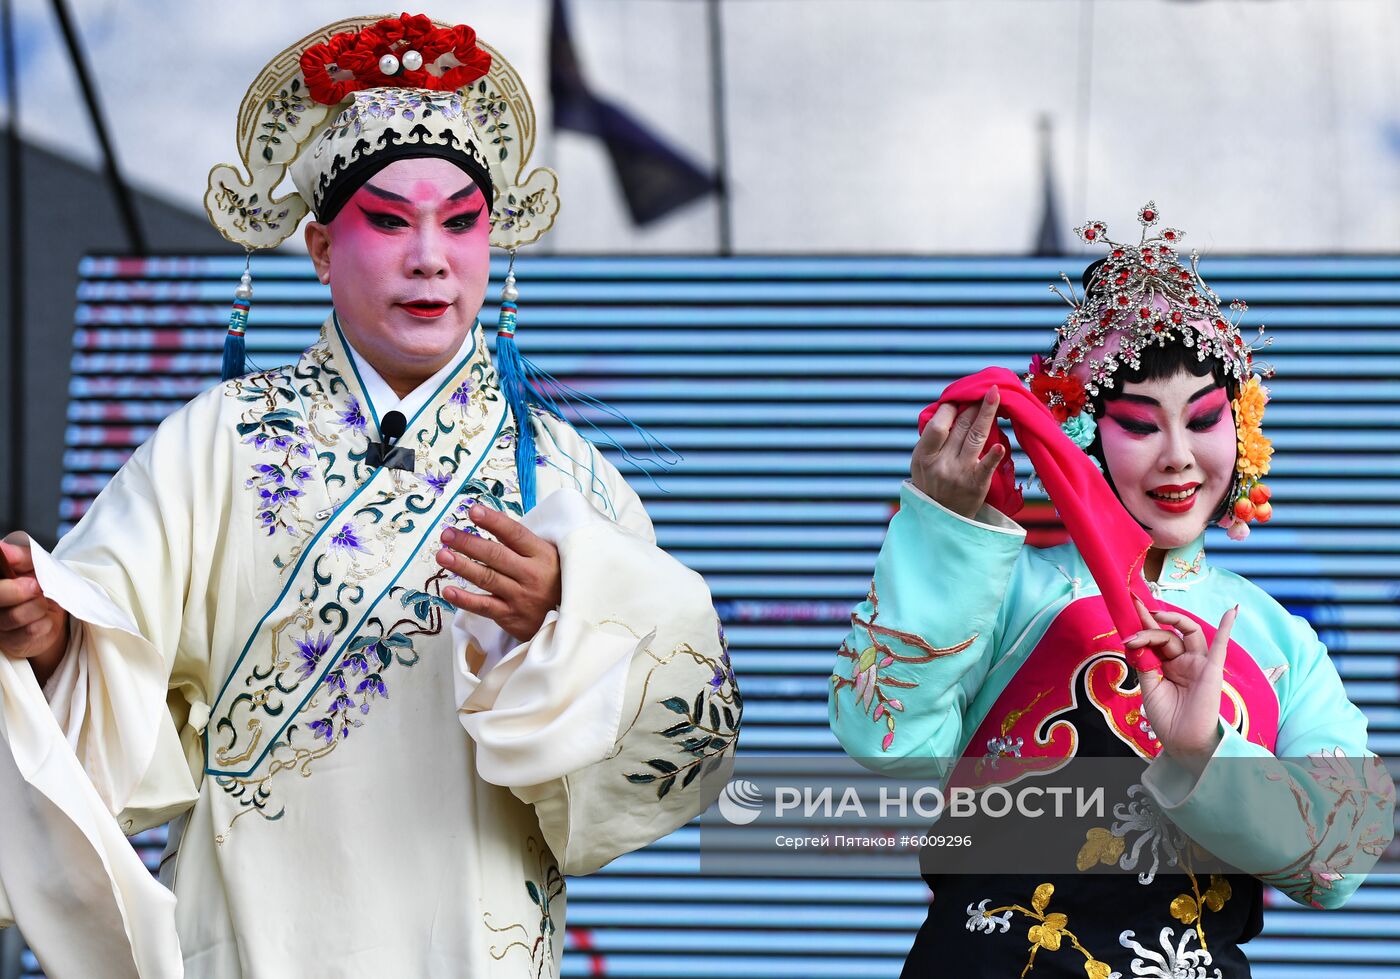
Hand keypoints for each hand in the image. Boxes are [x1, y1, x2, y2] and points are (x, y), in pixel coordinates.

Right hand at [0, 540, 69, 682]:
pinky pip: (30, 631)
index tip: (22, 575)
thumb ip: (20, 555)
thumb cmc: (41, 583)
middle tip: (35, 585)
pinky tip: (44, 618)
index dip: (5, 580)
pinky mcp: (12, 642)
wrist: (57, 611)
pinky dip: (45, 622)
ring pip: (15, 616)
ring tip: (43, 602)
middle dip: (17, 591)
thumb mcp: (35, 564)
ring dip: (37, 607)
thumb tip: (2, 548)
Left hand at [436, 505, 562, 643]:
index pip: (515, 534)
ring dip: (462, 566)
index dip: (493, 521)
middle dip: (469, 543)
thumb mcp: (549, 557)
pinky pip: (485, 606)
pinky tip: (448, 591)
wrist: (570, 619)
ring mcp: (520, 596)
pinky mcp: (511, 616)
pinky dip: (465, 599)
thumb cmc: (554, 582)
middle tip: (447, 534)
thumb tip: (492, 520)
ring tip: (443, 555)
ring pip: (487, 578)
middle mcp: (531, 574)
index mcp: (542, 554)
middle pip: (496, 555)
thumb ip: (523, 543)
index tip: (473, 511)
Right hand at [911, 387, 1004, 517]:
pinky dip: (992, 457)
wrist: (942, 520)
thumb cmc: (933, 485)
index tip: (960, 399)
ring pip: (975, 437)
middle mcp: (940, 464)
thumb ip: (933, 440)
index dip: (950, 409)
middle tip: (985, 391)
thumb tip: (952, 408)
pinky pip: (985, 467)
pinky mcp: (976, 485)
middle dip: (973, 406)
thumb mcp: (922, 464)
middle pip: (960, 427)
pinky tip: (1000, 446)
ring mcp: (958, 474)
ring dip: (987, 414)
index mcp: (923, 456)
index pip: (938, 425)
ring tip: (996, 395)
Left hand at [1126, 595, 1237, 771]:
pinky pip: (1221, 646)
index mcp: (1166, 666)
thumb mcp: (1148, 688)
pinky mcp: (1212, 670)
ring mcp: (1197, 664)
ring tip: (1154, 613)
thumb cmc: (1167, 718)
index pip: (1155, 638)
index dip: (1143, 622)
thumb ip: (1145, 664)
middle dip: (1148, 629)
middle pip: (1166, 635)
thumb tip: (1134, 641)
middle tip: (1132, 630)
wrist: (1183, 742)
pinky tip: (1232, 611)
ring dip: (1171, 620)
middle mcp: (1182, 661)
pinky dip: (1226, 628)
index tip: (1129, 603)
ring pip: (1187, 633)